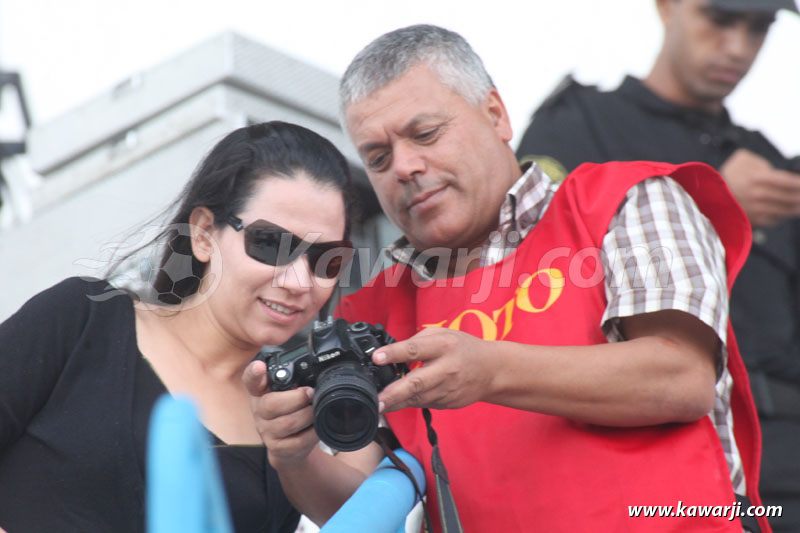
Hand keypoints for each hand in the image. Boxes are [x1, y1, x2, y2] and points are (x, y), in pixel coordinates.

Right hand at [242, 360, 318, 468]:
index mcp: (260, 392)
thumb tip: (312, 370)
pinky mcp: (277, 448)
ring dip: (307, 415)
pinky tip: (316, 427)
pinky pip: (298, 440)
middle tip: (310, 393)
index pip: (251, 380)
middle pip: (271, 404)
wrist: (288, 446)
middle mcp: (259, 411)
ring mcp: (266, 431)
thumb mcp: (287, 394)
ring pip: (288, 423)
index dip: (254, 373)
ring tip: (316, 410)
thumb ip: (292, 381)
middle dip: (297, 398)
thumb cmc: (289, 412)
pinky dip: (312, 433)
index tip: (260, 366)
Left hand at [373, 327, 494, 411]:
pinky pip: (424, 404)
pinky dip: (408, 403)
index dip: (395, 353)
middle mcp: (446, 369)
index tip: (377, 357)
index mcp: (443, 346)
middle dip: (394, 393)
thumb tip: (391, 354)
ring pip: (418, 398)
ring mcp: (448, 389)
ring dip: (396, 403)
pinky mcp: (448, 403)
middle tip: (376, 401)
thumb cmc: (462, 348)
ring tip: (377, 406)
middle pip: (417, 382)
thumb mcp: (442, 334)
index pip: (416, 349)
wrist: (492, 370)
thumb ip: (417, 341)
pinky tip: (394, 404)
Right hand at [720, 148, 799, 226]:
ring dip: (796, 209)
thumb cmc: (728, 175)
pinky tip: (787, 212)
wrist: (709, 195)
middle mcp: (757, 195)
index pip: (786, 181)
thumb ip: (759, 162)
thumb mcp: (741, 159)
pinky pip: (774, 220)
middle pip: (788, 197)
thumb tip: (771, 170)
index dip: (799, 183)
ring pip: (783, 210)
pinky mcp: (752, 220)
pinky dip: (782, 216)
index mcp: (756, 178)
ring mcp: (755, 209)